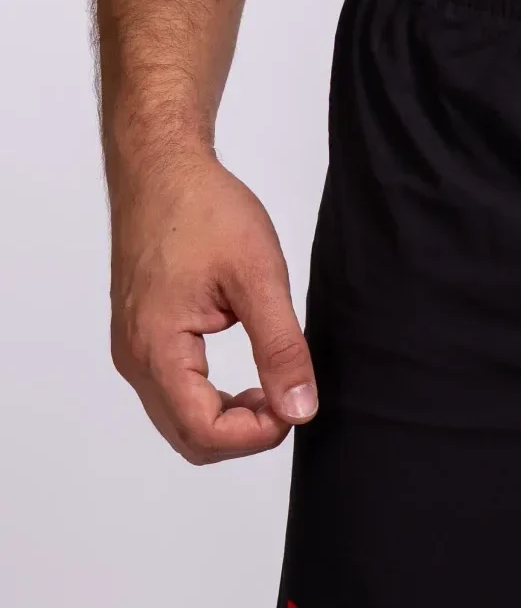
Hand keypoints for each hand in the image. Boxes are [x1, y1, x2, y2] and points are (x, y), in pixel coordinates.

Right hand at [110, 153, 317, 463]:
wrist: (162, 169)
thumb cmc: (204, 210)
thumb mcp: (259, 278)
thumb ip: (281, 348)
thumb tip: (299, 409)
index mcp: (156, 346)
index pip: (204, 431)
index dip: (257, 434)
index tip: (294, 405)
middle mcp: (135, 356)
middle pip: (189, 438)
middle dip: (245, 435)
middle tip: (287, 399)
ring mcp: (133, 349)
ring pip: (181, 421)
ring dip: (231, 421)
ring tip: (273, 387)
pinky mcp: (142, 339)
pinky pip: (175, 395)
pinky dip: (214, 402)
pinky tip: (250, 379)